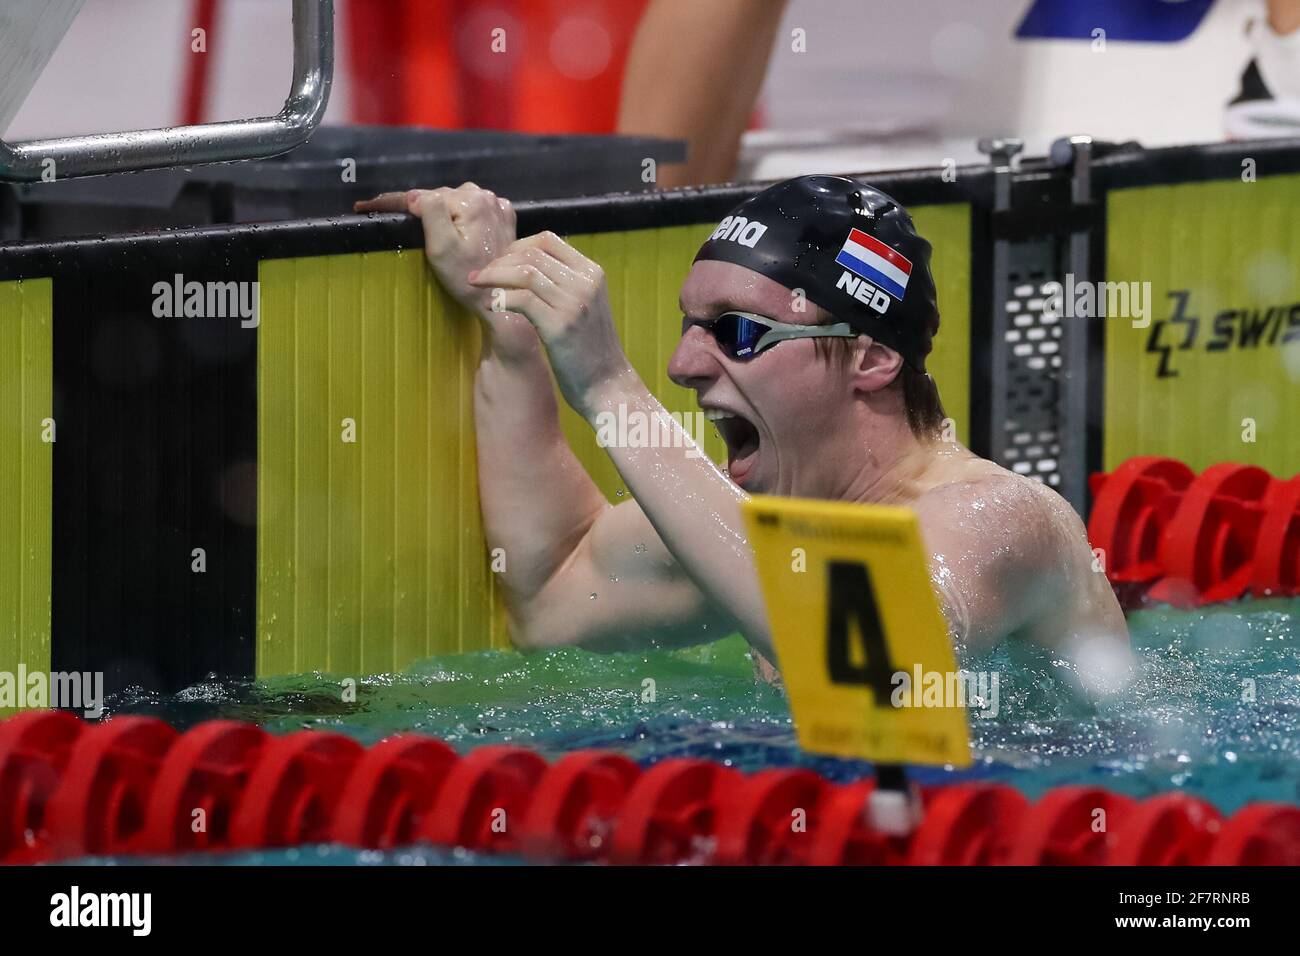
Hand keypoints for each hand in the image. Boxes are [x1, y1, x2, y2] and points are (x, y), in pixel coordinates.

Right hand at [355, 183, 515, 316]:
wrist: (500, 297)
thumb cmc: (467, 278)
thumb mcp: (442, 248)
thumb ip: (431, 214)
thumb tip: (416, 196)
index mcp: (470, 201)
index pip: (423, 196)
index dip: (393, 201)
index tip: (366, 205)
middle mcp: (486, 197)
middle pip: (440, 197)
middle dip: (416, 205)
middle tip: (387, 213)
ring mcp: (497, 206)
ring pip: (454, 201)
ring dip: (437, 209)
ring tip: (415, 219)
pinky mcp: (502, 217)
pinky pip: (472, 208)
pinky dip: (457, 214)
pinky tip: (449, 224)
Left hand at [468, 232, 631, 415]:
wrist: (607, 384)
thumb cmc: (590, 349)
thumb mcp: (584, 305)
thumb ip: (563, 283)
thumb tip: (524, 266)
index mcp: (592, 272)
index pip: (547, 240)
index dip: (516, 246)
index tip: (500, 263)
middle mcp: (585, 282)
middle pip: (531, 253)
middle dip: (498, 261)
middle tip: (480, 275)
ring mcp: (574, 303)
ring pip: (523, 272)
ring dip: (493, 276)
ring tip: (477, 285)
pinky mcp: (560, 325)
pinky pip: (521, 299)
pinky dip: (499, 299)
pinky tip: (489, 306)